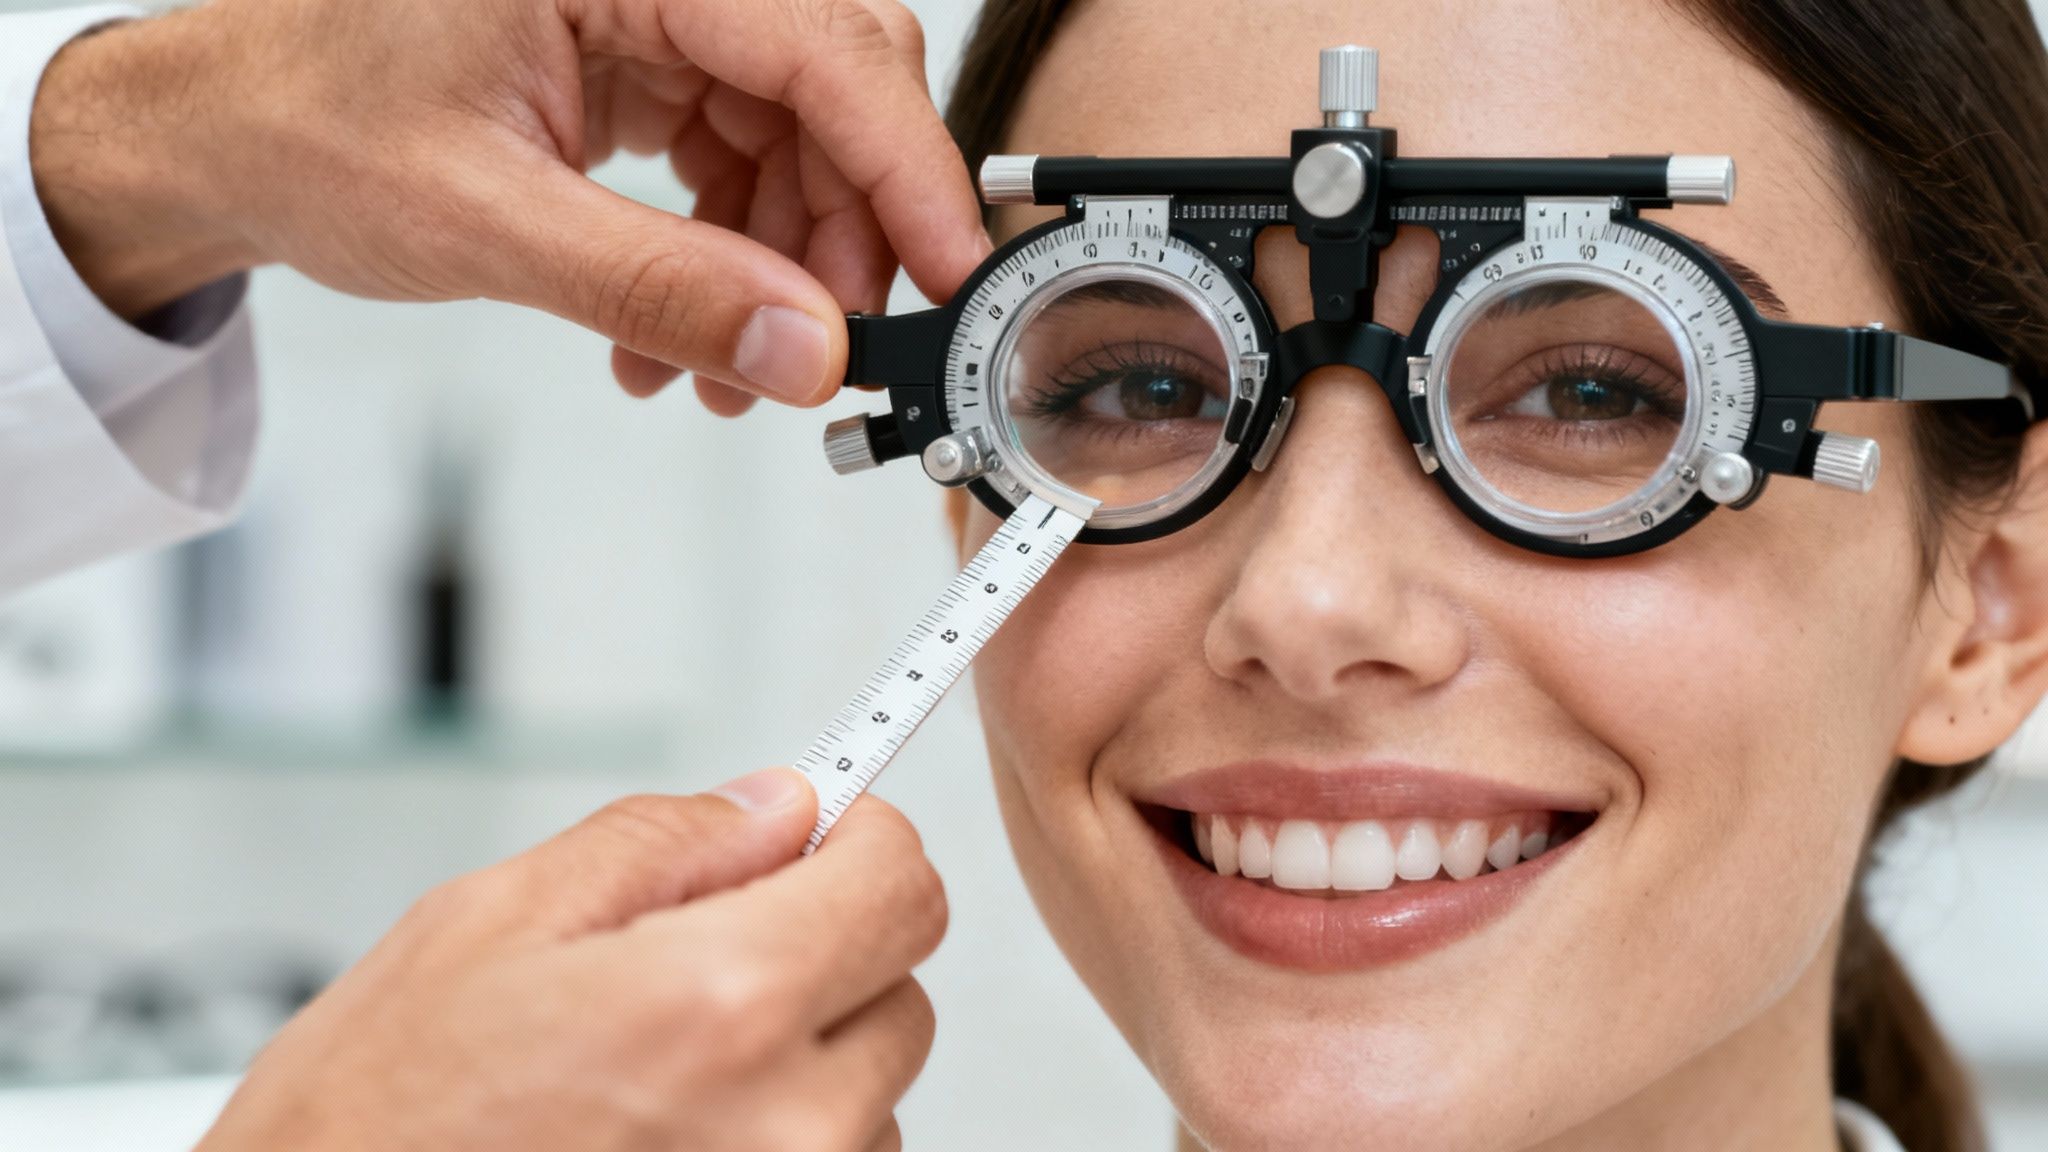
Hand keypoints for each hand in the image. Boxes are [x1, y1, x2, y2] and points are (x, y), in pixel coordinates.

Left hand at [27, 0, 990, 412]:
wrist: (224, 133)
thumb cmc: (303, 128)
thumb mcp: (484, 221)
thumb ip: (659, 288)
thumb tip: (805, 351)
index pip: (822, 44)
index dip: (904, 167)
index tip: (954, 274)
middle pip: (832, 83)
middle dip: (845, 231)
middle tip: (829, 350)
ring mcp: (656, 8)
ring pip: (801, 132)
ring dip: (788, 264)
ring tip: (723, 368)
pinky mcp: (647, 58)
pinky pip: (746, 152)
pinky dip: (738, 252)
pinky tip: (687, 331)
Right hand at [196, 770, 946, 1151]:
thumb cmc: (368, 1130)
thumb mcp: (485, 925)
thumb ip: (662, 845)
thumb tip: (776, 807)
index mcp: (720, 1008)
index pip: (904, 883)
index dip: (855, 846)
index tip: (815, 844)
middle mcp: (787, 1126)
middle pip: (898, 988)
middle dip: (817, 954)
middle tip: (692, 969)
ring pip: (870, 1092)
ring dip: (795, 1065)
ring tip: (650, 1083)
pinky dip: (776, 1142)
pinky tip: (660, 1141)